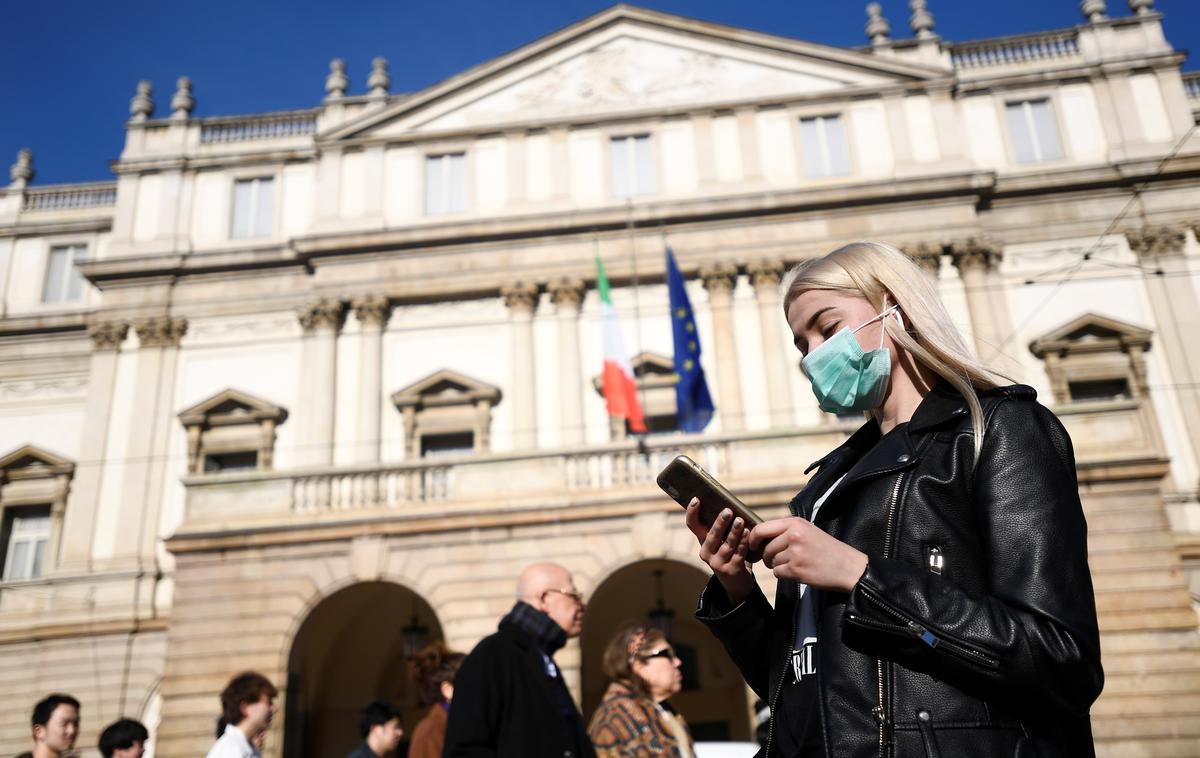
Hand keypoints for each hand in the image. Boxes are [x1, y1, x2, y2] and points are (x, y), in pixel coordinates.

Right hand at [685, 499, 755, 604]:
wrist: (736, 583)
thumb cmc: (730, 555)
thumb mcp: (721, 543)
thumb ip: (722, 529)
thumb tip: (728, 505)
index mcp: (702, 543)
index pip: (693, 525)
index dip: (692, 512)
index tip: (696, 499)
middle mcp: (706, 553)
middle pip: (711, 535)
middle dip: (720, 523)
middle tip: (727, 511)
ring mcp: (717, 563)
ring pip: (726, 545)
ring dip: (734, 532)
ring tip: (740, 521)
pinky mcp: (731, 570)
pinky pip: (738, 553)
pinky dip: (743, 542)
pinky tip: (748, 533)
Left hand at [749, 517, 868, 592]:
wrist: (848, 567)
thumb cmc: (827, 549)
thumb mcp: (808, 530)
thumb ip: (786, 530)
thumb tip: (760, 535)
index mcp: (795, 523)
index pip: (762, 528)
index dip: (753, 538)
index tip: (753, 545)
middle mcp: (794, 536)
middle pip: (766, 548)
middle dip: (767, 556)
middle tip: (777, 560)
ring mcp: (795, 553)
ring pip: (771, 562)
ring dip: (778, 566)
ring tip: (794, 564)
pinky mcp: (796, 570)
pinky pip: (777, 573)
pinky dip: (783, 575)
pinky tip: (797, 572)